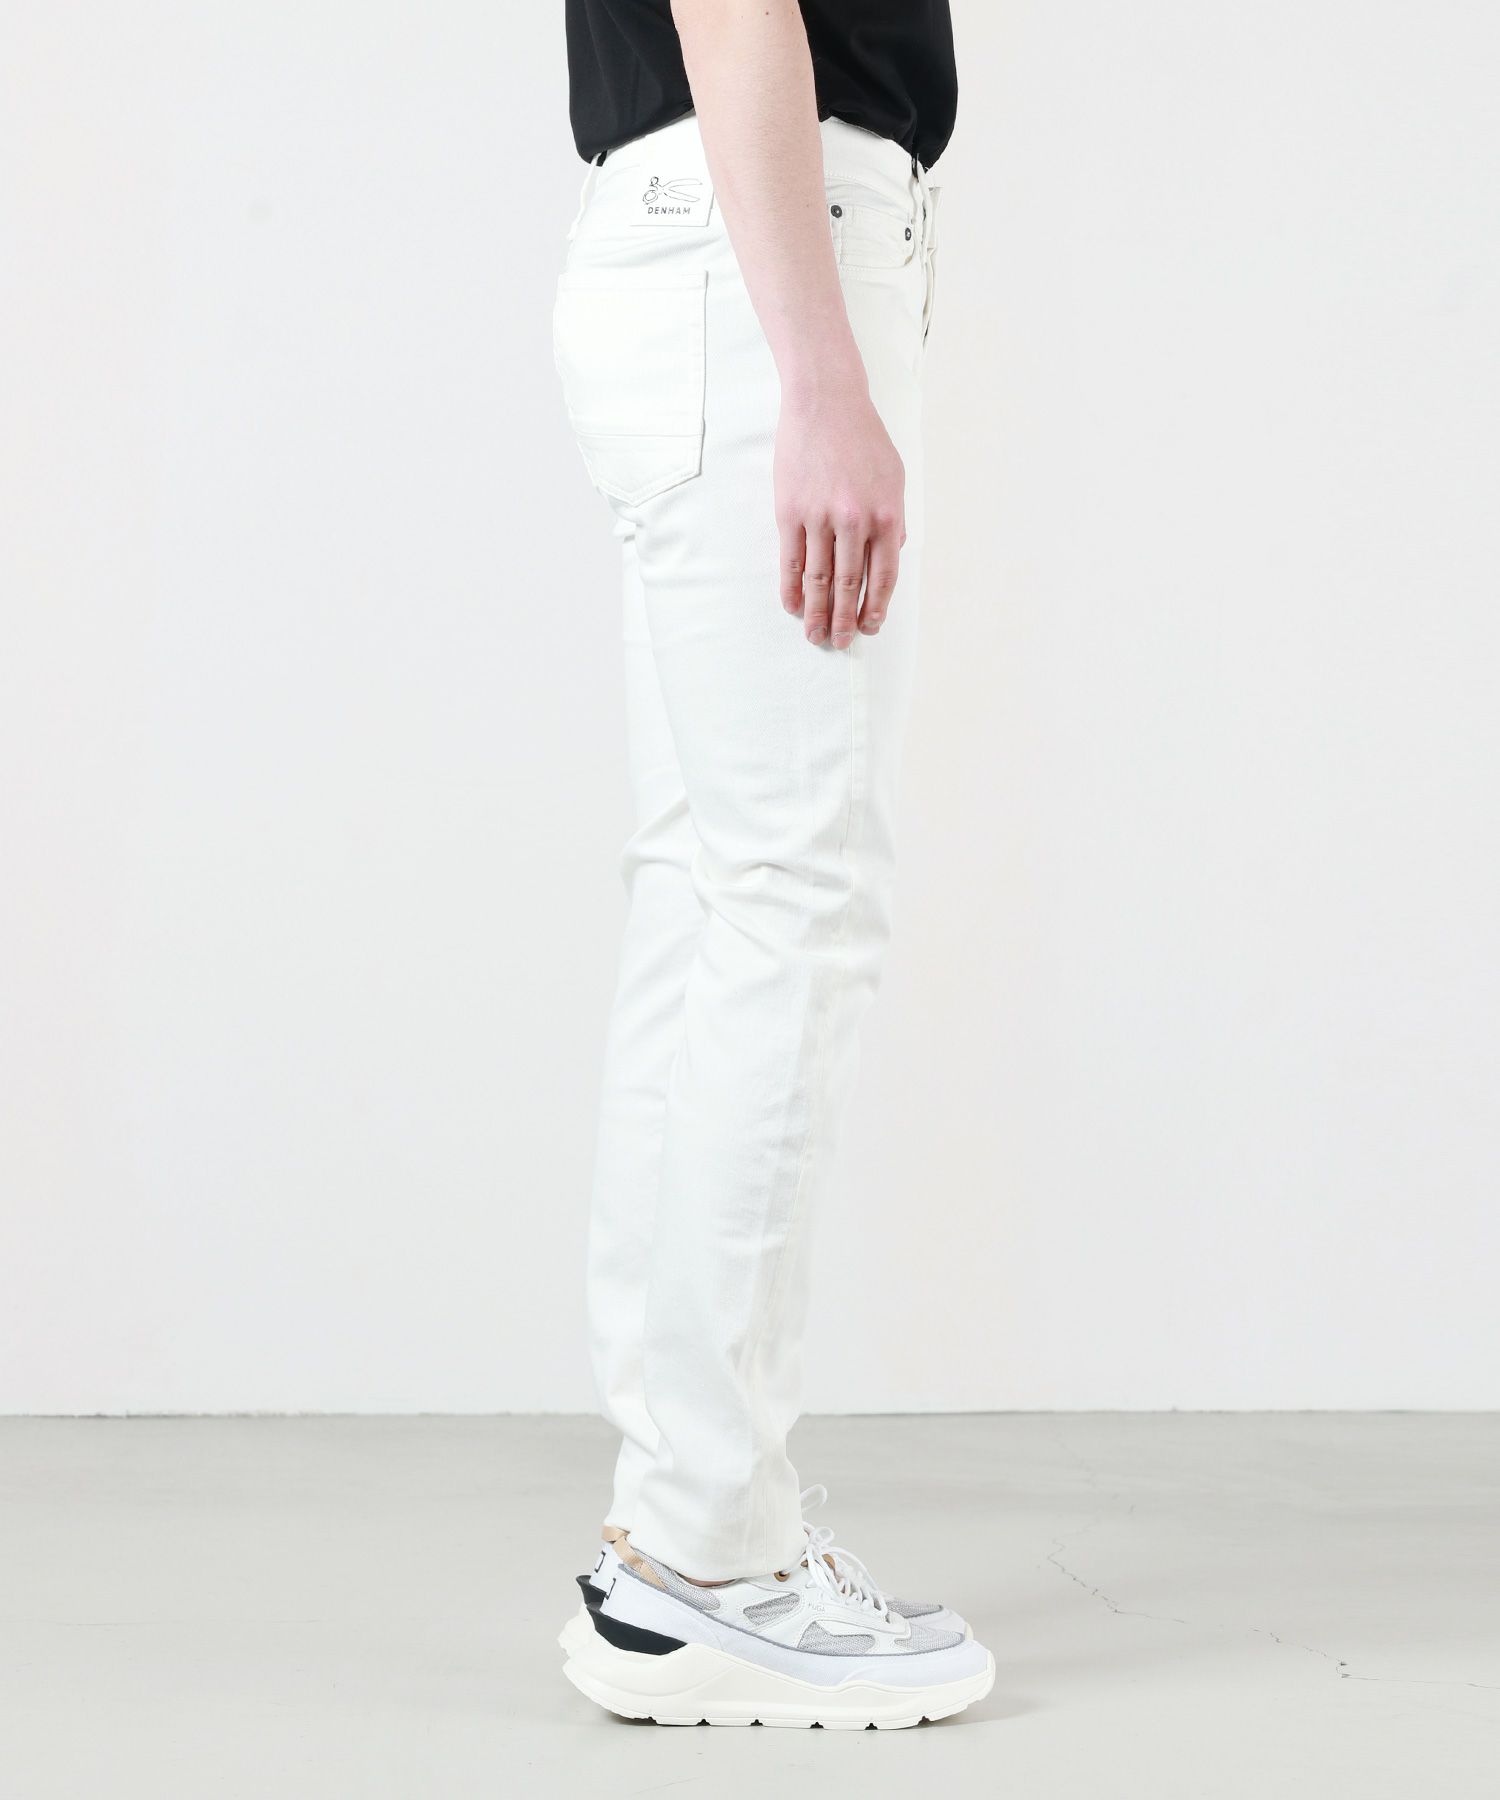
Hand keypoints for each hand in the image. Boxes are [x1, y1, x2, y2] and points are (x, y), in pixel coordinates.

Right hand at [774, 383, 905, 647]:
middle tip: (840, 643)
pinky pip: (790, 561)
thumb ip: (894, 518)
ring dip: (817, 613)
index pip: (883, 576)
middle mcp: (854, 521)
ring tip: (815, 636)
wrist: (825, 402)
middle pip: (849, 585)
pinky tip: (792, 607)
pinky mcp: (790, 512)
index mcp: (885, 515)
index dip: (876, 607)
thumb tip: (892, 553)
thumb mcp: (894, 477)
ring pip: (818, 579)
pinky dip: (791, 589)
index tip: (870, 626)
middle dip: (844, 620)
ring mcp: (820, 517)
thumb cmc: (862, 438)